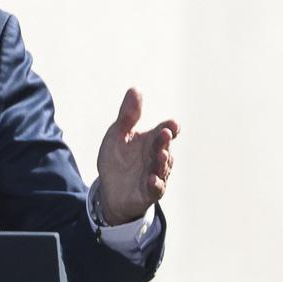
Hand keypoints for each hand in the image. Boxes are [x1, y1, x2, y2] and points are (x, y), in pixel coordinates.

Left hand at [97, 88, 178, 224]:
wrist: (110, 189)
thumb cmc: (118, 159)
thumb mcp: (118, 134)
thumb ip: (128, 115)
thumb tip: (135, 89)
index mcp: (151, 140)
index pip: (165, 130)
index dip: (170, 127)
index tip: (172, 124)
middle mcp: (157, 157)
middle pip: (164, 147)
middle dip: (164, 141)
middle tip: (165, 133)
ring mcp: (155, 175)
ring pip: (162, 168)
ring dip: (163, 162)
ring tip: (162, 154)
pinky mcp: (148, 192)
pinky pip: (155, 189)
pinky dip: (155, 184)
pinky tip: (152, 179)